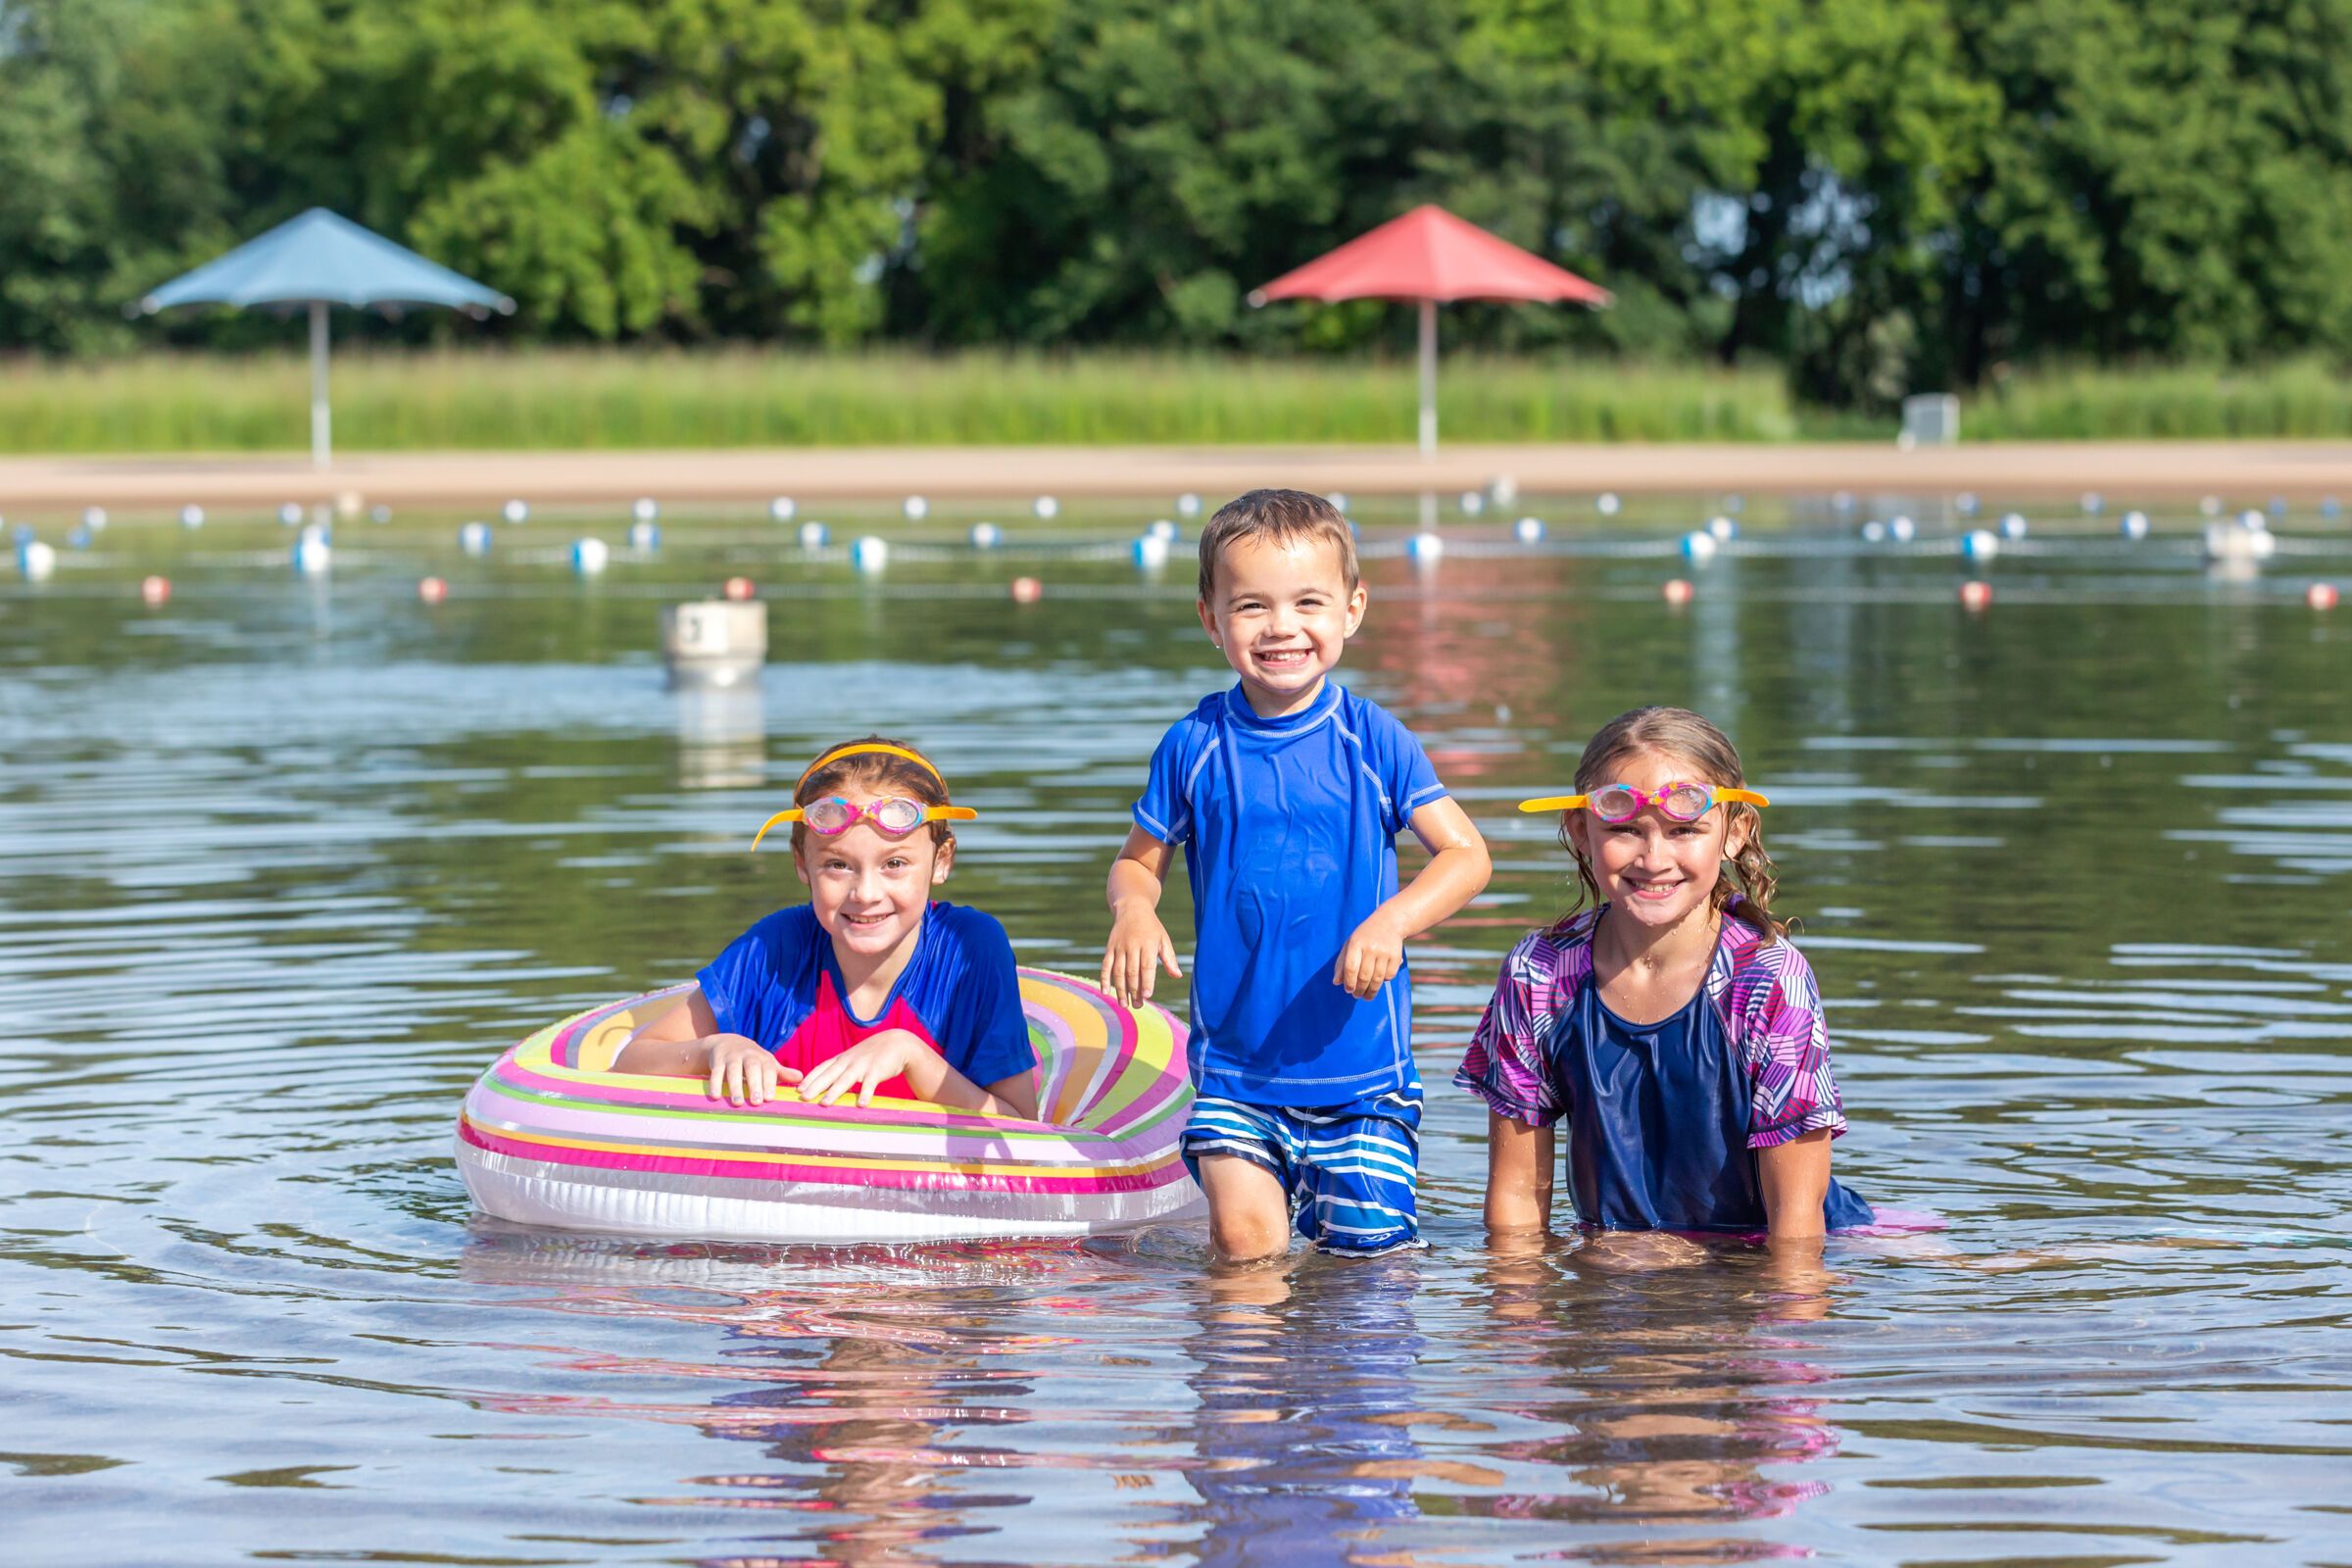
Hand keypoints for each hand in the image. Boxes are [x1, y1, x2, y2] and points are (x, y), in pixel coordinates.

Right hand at [705, 1035, 796, 1106]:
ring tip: (737, 1103)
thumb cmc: (752, 1059)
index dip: (769, 1083)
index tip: (770, 1099)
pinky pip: (716, 1072)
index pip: (768, 1069)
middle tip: (756, 1102)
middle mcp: (748, 1055)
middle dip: (754, 1084)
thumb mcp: (767, 1063)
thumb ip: (781, 1073)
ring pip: (733, 1070)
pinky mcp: (717, 1060)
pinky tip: (716, 1096)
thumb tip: (801, 1078)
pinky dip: (715, 1083)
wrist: (727, 1042)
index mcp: (763, 1058)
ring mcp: (732, 1057)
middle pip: (752, 1068)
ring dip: (735, 1086)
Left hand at [798, 1030, 929, 1107]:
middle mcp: (849, 1061)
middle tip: (803, 1098)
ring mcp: (863, 1065)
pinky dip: (865, 1094)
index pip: (822, 1068)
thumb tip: (823, 1086)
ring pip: (846, 1079)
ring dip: (835, 1092)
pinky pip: (870, 1084)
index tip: (797, 1090)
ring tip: (824, 1104)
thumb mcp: (853, 1058)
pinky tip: (861, 1105)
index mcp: (842, 1059)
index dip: (810, 1079)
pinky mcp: (877, 1070)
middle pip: (829, 1075)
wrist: (897, 1043)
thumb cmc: (872, 1054)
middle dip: (815, 1087)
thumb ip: (840, 1069)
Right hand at [1102, 902, 1182, 1006]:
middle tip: (1137, 1006)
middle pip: (1131, 972)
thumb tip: (1177, 976)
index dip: (1147, 981)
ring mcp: (1119, 947)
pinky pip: (1105, 966)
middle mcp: (1132, 945)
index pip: (1147, 966)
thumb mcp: (1163, 939)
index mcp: (1148, 944)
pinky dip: (1104, 979)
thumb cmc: (1152, 927)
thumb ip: (1169, 958)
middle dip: (1134, 990)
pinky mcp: (1109, 948)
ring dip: (1120, 989)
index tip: (1148, 996)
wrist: (1132, 908)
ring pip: (1118, 971)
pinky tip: (1106, 992)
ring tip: (1124, 1004)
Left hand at [1333, 910, 1405, 998]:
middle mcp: (1371, 947)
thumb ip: (1342, 963)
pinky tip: (1379, 982)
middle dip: (1360, 990)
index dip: (1349, 982)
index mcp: (1356, 943)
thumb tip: (1336, 982)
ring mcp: (1385, 952)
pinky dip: (1384, 981)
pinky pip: (1389, 975)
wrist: (1389, 922)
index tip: (1348, 990)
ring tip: (1366, 996)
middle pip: (1364, 976)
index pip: (1351, 967)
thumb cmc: (1364, 936)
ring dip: (1372, 991)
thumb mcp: (1350, 944)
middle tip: (1357, 996)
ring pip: (1377, 979)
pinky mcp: (1396, 956)